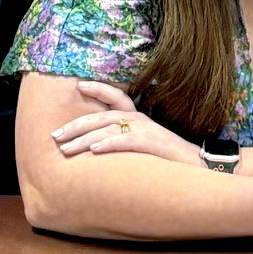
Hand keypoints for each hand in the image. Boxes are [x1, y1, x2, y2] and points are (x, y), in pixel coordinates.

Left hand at [49, 79, 201, 166]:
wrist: (197, 167)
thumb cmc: (168, 159)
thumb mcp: (145, 145)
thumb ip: (126, 140)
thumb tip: (99, 148)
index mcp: (138, 117)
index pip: (115, 97)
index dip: (98, 89)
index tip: (78, 86)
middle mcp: (139, 119)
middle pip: (101, 117)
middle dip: (76, 125)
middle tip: (55, 136)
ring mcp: (145, 130)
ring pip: (107, 130)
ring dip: (83, 139)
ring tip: (65, 148)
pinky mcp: (150, 143)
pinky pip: (124, 141)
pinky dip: (107, 144)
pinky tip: (93, 151)